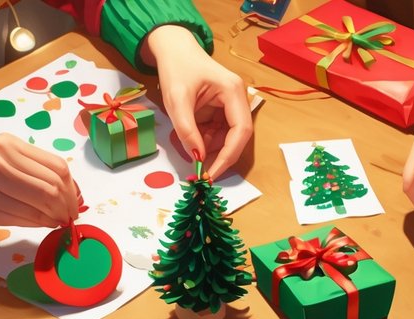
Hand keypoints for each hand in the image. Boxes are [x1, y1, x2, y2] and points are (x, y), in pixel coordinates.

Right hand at [0, 134, 81, 229]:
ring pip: (39, 203)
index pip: (56, 167)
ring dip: (54, 217)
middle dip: (66, 207)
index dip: (72, 190)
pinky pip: (23, 217)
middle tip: (68, 218)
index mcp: (8, 144)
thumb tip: (75, 196)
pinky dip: (39, 223)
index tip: (75, 204)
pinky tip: (43, 224)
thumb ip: (38, 174)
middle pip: (50, 186)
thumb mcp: (8, 163)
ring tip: (57, 222)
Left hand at [146, 25, 252, 179]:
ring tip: (189, 148)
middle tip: (202, 172)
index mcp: (233, 91)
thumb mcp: (176, 100)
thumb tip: (197, 157)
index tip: (212, 174)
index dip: (228, 156)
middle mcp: (238, 99)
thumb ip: (187, 130)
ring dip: (210, 148)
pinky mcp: (223, 109)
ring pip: (228, 138)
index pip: (240, 132)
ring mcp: (232, 104)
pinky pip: (219, 133)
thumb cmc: (176, 68)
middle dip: (220, 155)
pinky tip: (192, 139)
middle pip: (237, 137)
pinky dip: (205, 141)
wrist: (173, 49)